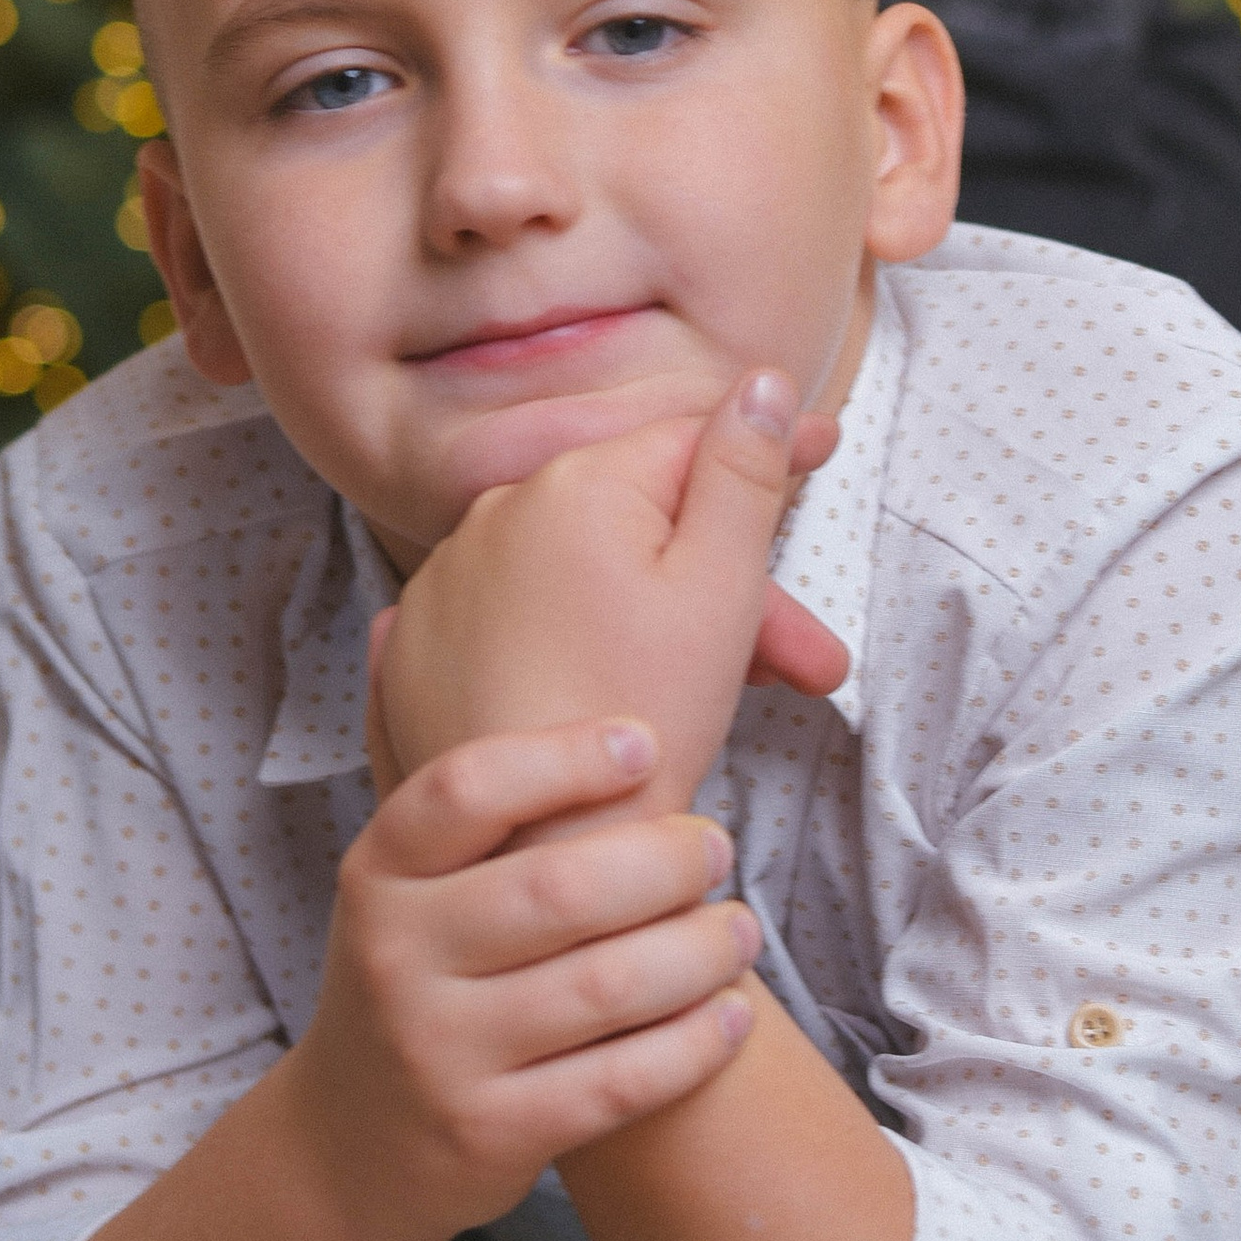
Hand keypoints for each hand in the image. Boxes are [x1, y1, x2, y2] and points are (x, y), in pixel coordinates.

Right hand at [287, 716, 764, 1240]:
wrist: (353, 1143)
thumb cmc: (414, 975)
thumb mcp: (398, 880)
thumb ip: (434, 776)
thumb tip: (403, 613)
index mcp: (378, 871)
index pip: (465, 789)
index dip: (563, 757)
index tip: (644, 739)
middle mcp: (397, 955)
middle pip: (560, 886)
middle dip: (665, 858)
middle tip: (717, 846)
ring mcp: (440, 1051)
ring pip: (606, 988)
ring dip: (699, 950)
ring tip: (739, 929)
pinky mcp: (489, 1134)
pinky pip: (619, 1084)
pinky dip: (691, 1046)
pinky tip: (730, 1016)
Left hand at [370, 372, 846, 819]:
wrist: (526, 857)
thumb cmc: (640, 725)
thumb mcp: (718, 591)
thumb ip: (743, 474)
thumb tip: (762, 383)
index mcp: (574, 485)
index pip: (690, 439)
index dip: (769, 447)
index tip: (824, 446)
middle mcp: (493, 514)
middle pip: (638, 523)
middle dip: (732, 583)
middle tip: (807, 664)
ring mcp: (443, 587)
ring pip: (581, 578)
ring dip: (658, 619)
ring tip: (727, 701)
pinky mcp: (415, 653)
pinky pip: (514, 624)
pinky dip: (571, 644)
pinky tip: (621, 692)